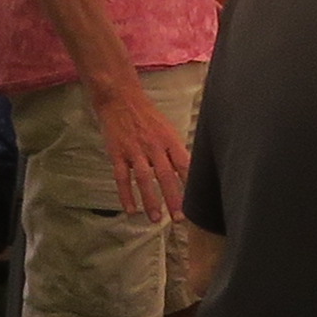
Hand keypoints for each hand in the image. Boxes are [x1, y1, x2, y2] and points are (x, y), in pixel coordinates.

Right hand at [95, 78, 192, 225]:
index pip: (184, 164)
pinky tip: (130, 209)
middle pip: (166, 175)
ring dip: (150, 200)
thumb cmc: (147, 115)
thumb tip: (190, 172)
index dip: (192, 183)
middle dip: (174, 198)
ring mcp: (134, 150)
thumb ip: (176, 151)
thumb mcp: (167, 129)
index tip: (198, 200)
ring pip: (143, 179)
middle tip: (179, 218)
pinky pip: (122, 177)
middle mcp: (153, 146)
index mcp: (169, 140)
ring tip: (155, 218)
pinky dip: (125, 195)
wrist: (120, 98)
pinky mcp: (118, 153)